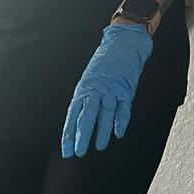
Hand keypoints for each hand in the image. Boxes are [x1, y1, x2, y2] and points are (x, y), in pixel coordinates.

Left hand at [61, 23, 153, 158]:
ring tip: (99, 146)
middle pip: (87, 117)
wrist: (123, 43)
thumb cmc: (104, 65)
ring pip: (105, 114)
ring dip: (102, 132)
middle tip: (79, 151)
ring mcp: (111, 90)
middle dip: (82, 136)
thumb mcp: (87, 82)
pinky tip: (118, 133)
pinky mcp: (126, 89)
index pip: (73, 117)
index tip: (67, 151)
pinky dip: (121, 121)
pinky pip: (123, 108)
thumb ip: (84, 102)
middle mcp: (96, 91)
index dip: (69, 135)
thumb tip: (76, 126)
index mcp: (83, 91)